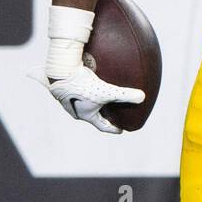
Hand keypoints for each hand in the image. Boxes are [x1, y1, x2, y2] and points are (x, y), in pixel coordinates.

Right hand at [30, 64, 144, 134]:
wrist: (59, 72)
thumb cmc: (82, 84)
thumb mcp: (107, 91)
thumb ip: (125, 95)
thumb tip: (142, 97)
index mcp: (86, 114)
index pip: (102, 126)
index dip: (113, 128)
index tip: (121, 130)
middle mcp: (75, 109)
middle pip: (91, 115)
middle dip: (101, 114)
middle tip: (111, 113)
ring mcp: (66, 99)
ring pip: (80, 102)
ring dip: (89, 100)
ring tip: (97, 95)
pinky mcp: (61, 86)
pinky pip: (71, 88)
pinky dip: (77, 86)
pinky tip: (75, 76)